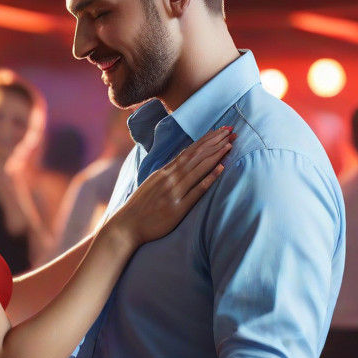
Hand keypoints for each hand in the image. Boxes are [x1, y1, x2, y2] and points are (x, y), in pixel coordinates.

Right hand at [111, 126, 232, 244]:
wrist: (125, 226)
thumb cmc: (138, 208)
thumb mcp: (150, 185)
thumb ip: (165, 175)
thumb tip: (178, 166)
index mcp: (163, 172)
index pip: (188, 152)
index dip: (205, 140)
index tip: (219, 131)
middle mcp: (169, 178)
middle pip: (196, 156)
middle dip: (214, 142)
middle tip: (231, 130)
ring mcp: (174, 192)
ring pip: (198, 168)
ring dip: (215, 154)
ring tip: (230, 143)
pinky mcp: (177, 208)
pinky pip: (196, 190)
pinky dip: (209, 177)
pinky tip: (222, 168)